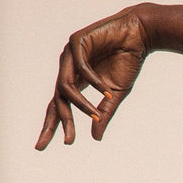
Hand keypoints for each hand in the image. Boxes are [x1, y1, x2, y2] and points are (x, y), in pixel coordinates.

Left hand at [35, 6, 151, 149]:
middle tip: (67, 141)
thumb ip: (104, 113)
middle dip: (59, 121)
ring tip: (96, 114)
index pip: (58, 106)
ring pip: (65, 85)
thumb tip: (94, 137)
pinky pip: (80, 67)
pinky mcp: (77, 41)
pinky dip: (92, 81)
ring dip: (81, 104)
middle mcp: (69, 69)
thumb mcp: (116, 94)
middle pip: (56, 99)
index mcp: (76, 81)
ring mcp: (70, 55)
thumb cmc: (127, 62)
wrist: (139, 36)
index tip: (44, 146)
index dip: (53, 125)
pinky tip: (104, 90)